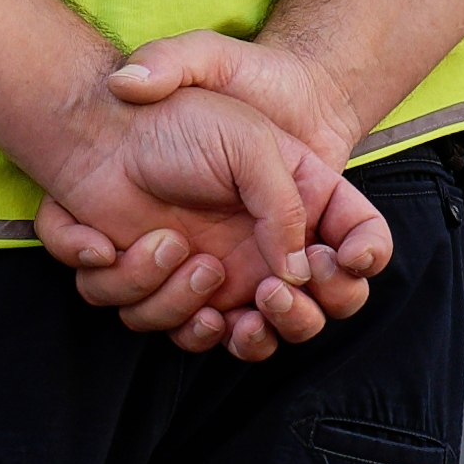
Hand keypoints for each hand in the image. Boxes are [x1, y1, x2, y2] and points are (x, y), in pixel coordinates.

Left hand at [28, 71, 379, 360]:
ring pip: (245, 338)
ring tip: (186, 254)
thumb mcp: (251, 145)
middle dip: (295, 317)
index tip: (331, 261)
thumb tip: (295, 275)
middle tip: (266, 290)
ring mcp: (222, 278)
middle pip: (312, 317)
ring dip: (215, 312)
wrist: (104, 133)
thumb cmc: (183, 124)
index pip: (359, 247)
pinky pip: (175, 328)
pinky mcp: (171, 292)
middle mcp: (269, 251)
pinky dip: (154, 299)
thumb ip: (286, 208)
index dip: (360, 265)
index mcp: (303, 206)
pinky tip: (140, 253)